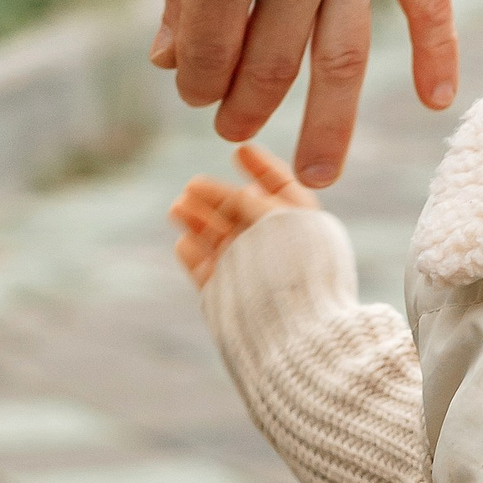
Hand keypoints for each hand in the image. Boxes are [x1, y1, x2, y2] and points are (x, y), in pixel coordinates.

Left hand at [159, 0, 458, 180]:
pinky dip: (435, 56)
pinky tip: (431, 102)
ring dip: (327, 122)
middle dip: (249, 107)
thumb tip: (167, 57)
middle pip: (273, 64)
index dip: (194, 79)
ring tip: (316, 171)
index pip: (205, 47)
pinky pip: (427, 1)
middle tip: (237, 130)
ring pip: (344, 57)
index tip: (193, 90)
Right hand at [170, 141, 310, 288]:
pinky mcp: (232, 296)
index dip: (263, 167)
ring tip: (178, 207)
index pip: (283, 190)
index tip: (240, 150)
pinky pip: (208, 271)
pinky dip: (194, 256)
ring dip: (198, 220)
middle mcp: (279, 248)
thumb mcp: (281, 222)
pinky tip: (183, 243)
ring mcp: (254, 272)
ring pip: (221, 240)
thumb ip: (253, 203)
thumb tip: (237, 194)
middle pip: (243, 214)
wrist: (295, 331)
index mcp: (304, 228)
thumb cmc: (299, 273)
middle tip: (193, 184)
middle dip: (218, 196)